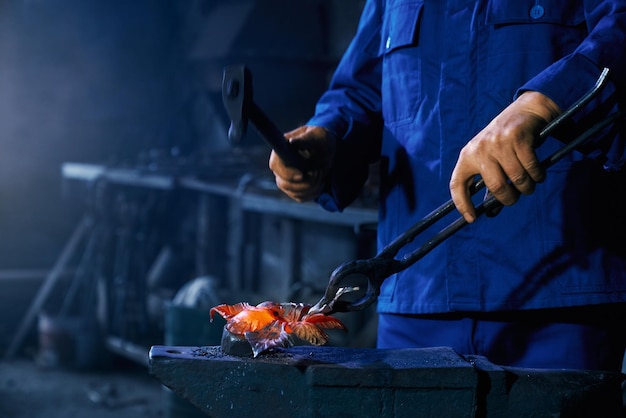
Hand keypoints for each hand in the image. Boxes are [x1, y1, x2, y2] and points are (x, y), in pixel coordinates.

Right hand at [269, 125, 335, 201]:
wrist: (327, 149)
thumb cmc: (321, 139)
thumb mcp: (317, 136)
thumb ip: (306, 140)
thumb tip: (291, 142)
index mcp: (281, 150)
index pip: (275, 166)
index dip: (287, 174)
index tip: (302, 175)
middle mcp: (280, 166)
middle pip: (283, 183)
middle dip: (305, 182)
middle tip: (319, 171)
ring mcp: (285, 178)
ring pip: (292, 192)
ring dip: (311, 188)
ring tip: (321, 174)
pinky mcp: (293, 188)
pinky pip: (299, 197)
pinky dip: (312, 193)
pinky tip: (320, 183)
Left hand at [449, 91, 560, 222]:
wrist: (526, 109)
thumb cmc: (505, 141)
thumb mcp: (491, 158)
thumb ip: (490, 183)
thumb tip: (491, 212)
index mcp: (467, 155)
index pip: (457, 183)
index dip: (462, 203)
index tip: (471, 218)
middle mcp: (480, 149)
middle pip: (496, 187)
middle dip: (509, 198)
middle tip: (515, 198)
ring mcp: (499, 142)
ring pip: (517, 179)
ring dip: (527, 187)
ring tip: (529, 184)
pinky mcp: (518, 137)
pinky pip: (531, 168)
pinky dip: (538, 175)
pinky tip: (537, 174)